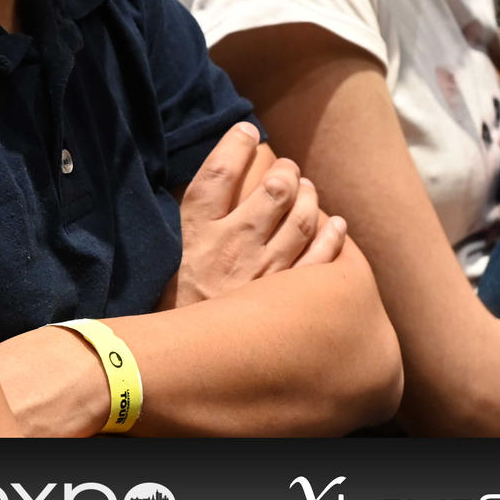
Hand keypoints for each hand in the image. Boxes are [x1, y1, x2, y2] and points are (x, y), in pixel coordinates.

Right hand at [160, 122, 347, 308]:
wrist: (178, 369)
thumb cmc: (169, 313)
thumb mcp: (164, 262)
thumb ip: (184, 227)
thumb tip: (206, 191)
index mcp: (195, 233)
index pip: (219, 172)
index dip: (236, 143)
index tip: (246, 130)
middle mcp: (232, 246)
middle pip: (273, 190)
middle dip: (286, 171)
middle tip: (287, 168)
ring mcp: (263, 273)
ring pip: (303, 219)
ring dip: (311, 197)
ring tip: (307, 190)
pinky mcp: (286, 301)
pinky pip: (321, 260)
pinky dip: (334, 236)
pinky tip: (336, 225)